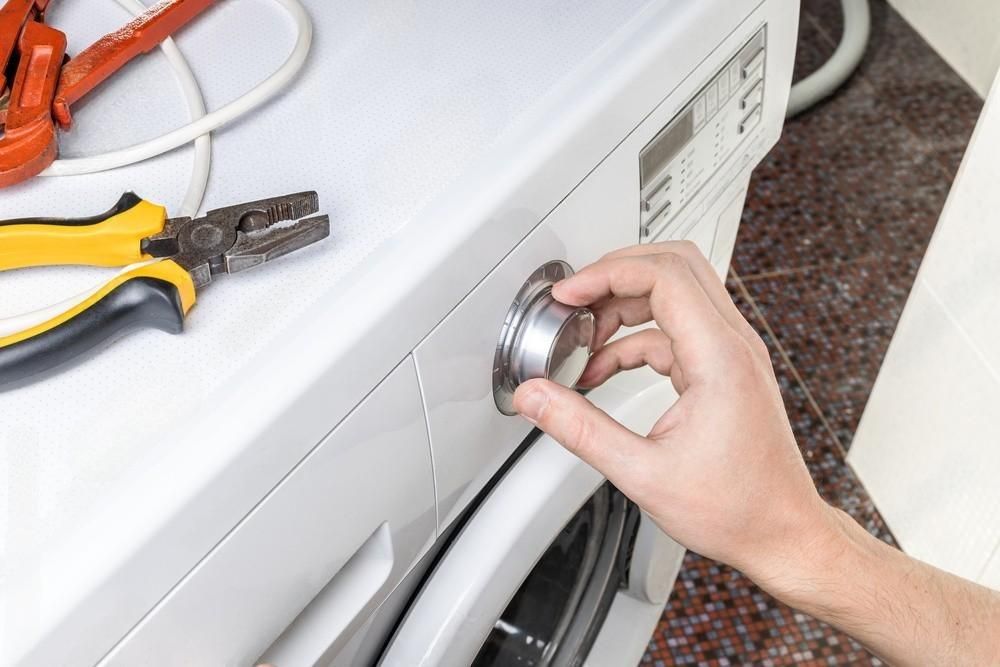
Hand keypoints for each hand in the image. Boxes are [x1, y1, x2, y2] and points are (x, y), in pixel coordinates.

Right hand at [512, 242, 836, 582]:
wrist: (781, 533)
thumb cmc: (736, 509)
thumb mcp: (642, 472)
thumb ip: (579, 429)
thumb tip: (536, 396)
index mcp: (720, 358)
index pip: (663, 276)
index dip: (606, 273)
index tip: (568, 293)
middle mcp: (734, 344)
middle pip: (674, 266)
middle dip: (616, 272)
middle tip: (573, 297)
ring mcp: (734, 353)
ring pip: (676, 292)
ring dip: (624, 304)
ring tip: (583, 336)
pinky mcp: (725, 368)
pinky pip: (677, 329)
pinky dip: (637, 337)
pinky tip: (605, 368)